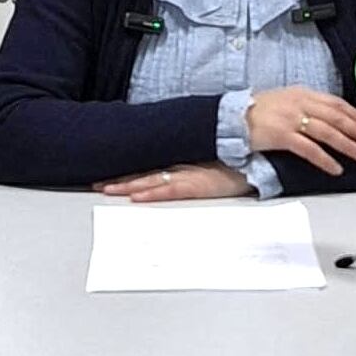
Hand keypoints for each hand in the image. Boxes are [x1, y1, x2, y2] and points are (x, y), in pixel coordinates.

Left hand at [96, 162, 251, 201]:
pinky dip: (153, 193)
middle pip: (144, 172)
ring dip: (128, 186)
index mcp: (182, 159)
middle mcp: (181, 165)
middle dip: (119, 179)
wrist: (259, 161)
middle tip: (96, 184)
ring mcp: (189, 174)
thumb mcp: (209, 160)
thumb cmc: (236, 162)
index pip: (148, 165)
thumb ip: (191, 162)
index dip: (127, 170)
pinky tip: (137, 197)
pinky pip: (171, 190)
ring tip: (106, 189)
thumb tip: (170, 170)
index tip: (106, 173)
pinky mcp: (199, 185)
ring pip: (151, 180)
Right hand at [244, 86, 355, 175]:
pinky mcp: (283, 136)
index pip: (335, 102)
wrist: (233, 116)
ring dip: (347, 145)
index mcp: (302, 93)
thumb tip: (329, 117)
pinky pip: (310, 149)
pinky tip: (335, 168)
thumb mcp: (285, 99)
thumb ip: (306, 105)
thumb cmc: (258, 110)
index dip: (354, 114)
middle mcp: (300, 104)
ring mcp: (291, 120)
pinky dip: (325, 159)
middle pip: (336, 117)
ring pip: (328, 132)